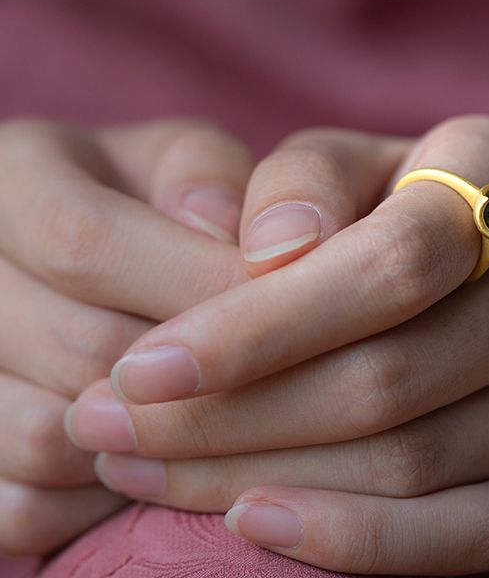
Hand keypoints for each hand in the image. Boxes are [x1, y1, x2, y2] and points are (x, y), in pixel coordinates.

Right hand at [0, 117, 254, 555]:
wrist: (103, 254)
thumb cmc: (164, 198)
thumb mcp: (189, 158)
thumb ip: (210, 176)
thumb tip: (237, 237)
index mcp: (17, 178)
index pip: (84, 241)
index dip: (195, 285)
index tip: (285, 307)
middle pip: (78, 346)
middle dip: (193, 369)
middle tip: (267, 370)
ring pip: (46, 436)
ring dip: (153, 437)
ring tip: (211, 404)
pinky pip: (25, 506)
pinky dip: (100, 498)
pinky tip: (151, 453)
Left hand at [68, 115, 488, 573]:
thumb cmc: (406, 212)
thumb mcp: (354, 164)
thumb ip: (302, 180)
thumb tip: (264, 249)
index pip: (394, 259)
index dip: (262, 321)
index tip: (141, 366)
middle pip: (392, 372)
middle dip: (231, 414)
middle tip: (110, 426)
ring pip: (415, 460)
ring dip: (263, 476)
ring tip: (146, 470)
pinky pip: (474, 536)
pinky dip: (357, 541)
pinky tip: (256, 523)